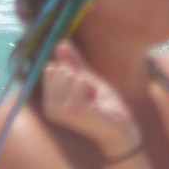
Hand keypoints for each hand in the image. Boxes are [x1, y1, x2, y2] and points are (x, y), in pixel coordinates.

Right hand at [42, 41, 138, 157]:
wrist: (119, 126)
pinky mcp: (73, 111)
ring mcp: (60, 111)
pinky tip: (94, 96)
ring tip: (92, 95)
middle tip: (90, 92)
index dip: (71, 70)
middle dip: (79, 74)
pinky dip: (89, 84)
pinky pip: (78, 83)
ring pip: (68, 75)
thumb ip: (73, 62)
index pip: (50, 69)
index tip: (83, 87)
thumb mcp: (87, 79)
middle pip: (59, 70)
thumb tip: (60, 42)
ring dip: (85, 80)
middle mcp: (50, 108)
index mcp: (49, 101)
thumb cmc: (102, 105)